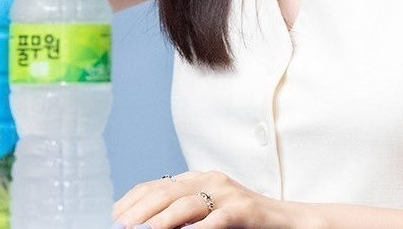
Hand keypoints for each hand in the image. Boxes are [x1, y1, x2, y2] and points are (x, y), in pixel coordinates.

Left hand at [112, 169, 312, 227]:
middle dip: (140, 208)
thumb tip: (147, 224)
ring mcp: (228, 193)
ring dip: (163, 219)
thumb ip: (183, 214)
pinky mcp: (244, 209)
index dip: (134, 197)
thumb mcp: (208, 212)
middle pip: (167, 191)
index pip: (158, 184)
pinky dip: (200, 228)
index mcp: (200, 179)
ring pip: (188, 202)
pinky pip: (218, 218)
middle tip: (120, 225)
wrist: (288, 220)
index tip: (114, 214)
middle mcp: (211, 180)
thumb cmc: (244, 221)